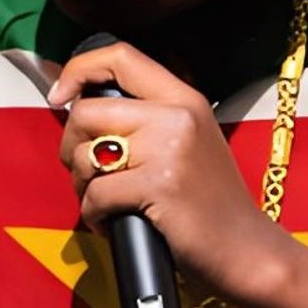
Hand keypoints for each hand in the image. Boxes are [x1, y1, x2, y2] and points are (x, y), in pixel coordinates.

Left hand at [50, 42, 297, 302]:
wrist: (247, 250)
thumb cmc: (210, 203)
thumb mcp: (189, 141)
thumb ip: (147, 118)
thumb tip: (79, 107)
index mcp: (184, 98)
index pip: (120, 57)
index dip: (79, 70)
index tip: (60, 97)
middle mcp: (177, 115)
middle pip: (87, 111)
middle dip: (71, 147)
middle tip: (87, 174)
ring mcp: (169, 149)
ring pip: (85, 155)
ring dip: (82, 186)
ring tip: (105, 202)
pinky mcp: (160, 186)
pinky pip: (96, 194)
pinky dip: (95, 216)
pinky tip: (115, 223)